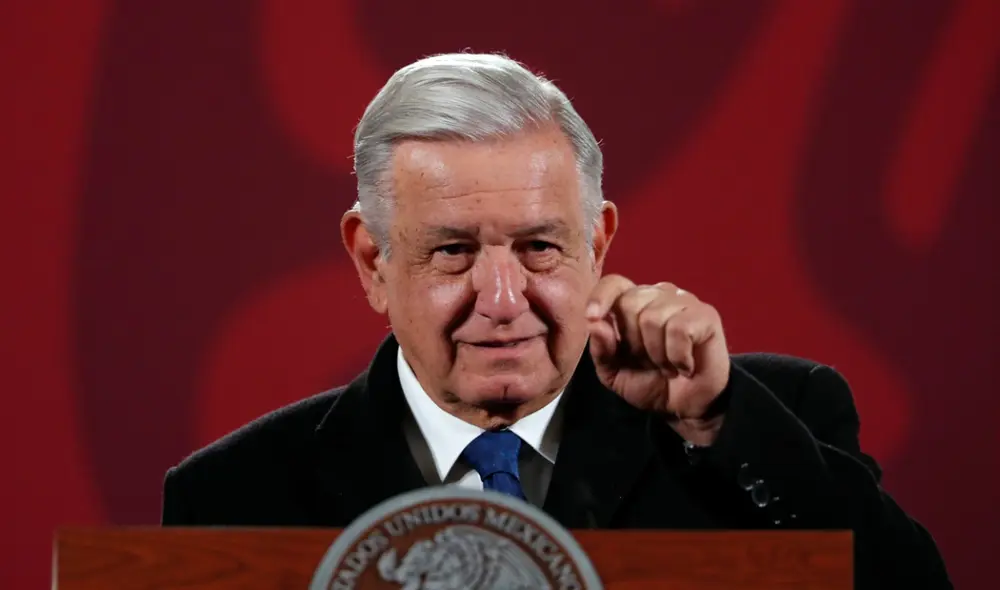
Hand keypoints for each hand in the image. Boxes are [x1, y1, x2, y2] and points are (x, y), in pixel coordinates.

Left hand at [586, 275, 730, 442]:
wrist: (685, 408)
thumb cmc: (650, 383)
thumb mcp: (614, 372)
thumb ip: (601, 349)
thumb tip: (595, 324)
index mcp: (633, 303)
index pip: (614, 284)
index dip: (601, 296)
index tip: (591, 317)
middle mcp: (659, 295)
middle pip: (630, 303)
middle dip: (633, 342)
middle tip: (648, 362)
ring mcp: (684, 302)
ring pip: (653, 318)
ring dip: (656, 355)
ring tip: (667, 366)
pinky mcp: (706, 316)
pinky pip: (679, 329)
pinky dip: (678, 356)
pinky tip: (685, 366)